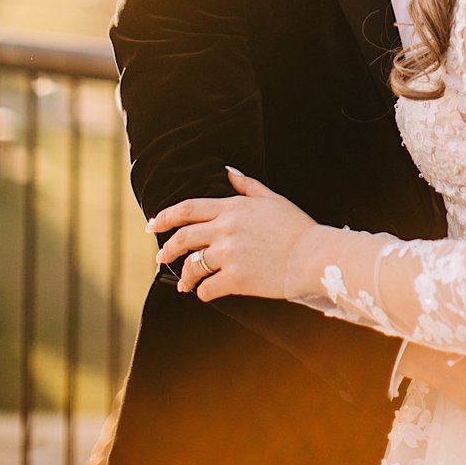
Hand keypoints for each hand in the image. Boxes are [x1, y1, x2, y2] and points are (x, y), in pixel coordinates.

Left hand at [149, 168, 315, 300]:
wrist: (313, 256)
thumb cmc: (296, 227)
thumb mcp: (272, 198)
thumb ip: (246, 185)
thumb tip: (227, 171)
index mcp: (232, 208)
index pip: (188, 209)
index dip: (165, 217)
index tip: (152, 224)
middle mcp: (225, 230)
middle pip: (183, 238)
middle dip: (167, 250)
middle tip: (161, 257)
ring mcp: (228, 255)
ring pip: (192, 266)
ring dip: (184, 277)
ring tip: (184, 283)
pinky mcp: (236, 279)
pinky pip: (207, 288)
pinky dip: (203, 292)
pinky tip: (205, 293)